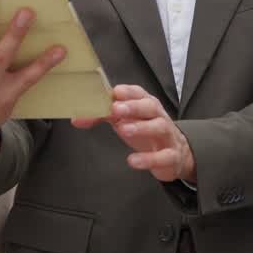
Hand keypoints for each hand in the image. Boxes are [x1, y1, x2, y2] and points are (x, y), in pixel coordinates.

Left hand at [74, 84, 195, 182]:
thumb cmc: (146, 132)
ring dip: (142, 127)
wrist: (175, 154)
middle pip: (150, 106)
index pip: (138, 93)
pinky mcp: (171, 156)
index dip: (127, 92)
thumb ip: (102, 117)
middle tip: (117, 109)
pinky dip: (149, 159)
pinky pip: (163, 156)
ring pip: (159, 127)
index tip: (115, 92)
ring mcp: (167, 136)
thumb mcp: (125, 121)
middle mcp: (158, 116)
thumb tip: (77, 118)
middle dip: (134, 106)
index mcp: (146, 104)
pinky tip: (133, 160)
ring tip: (123, 130)